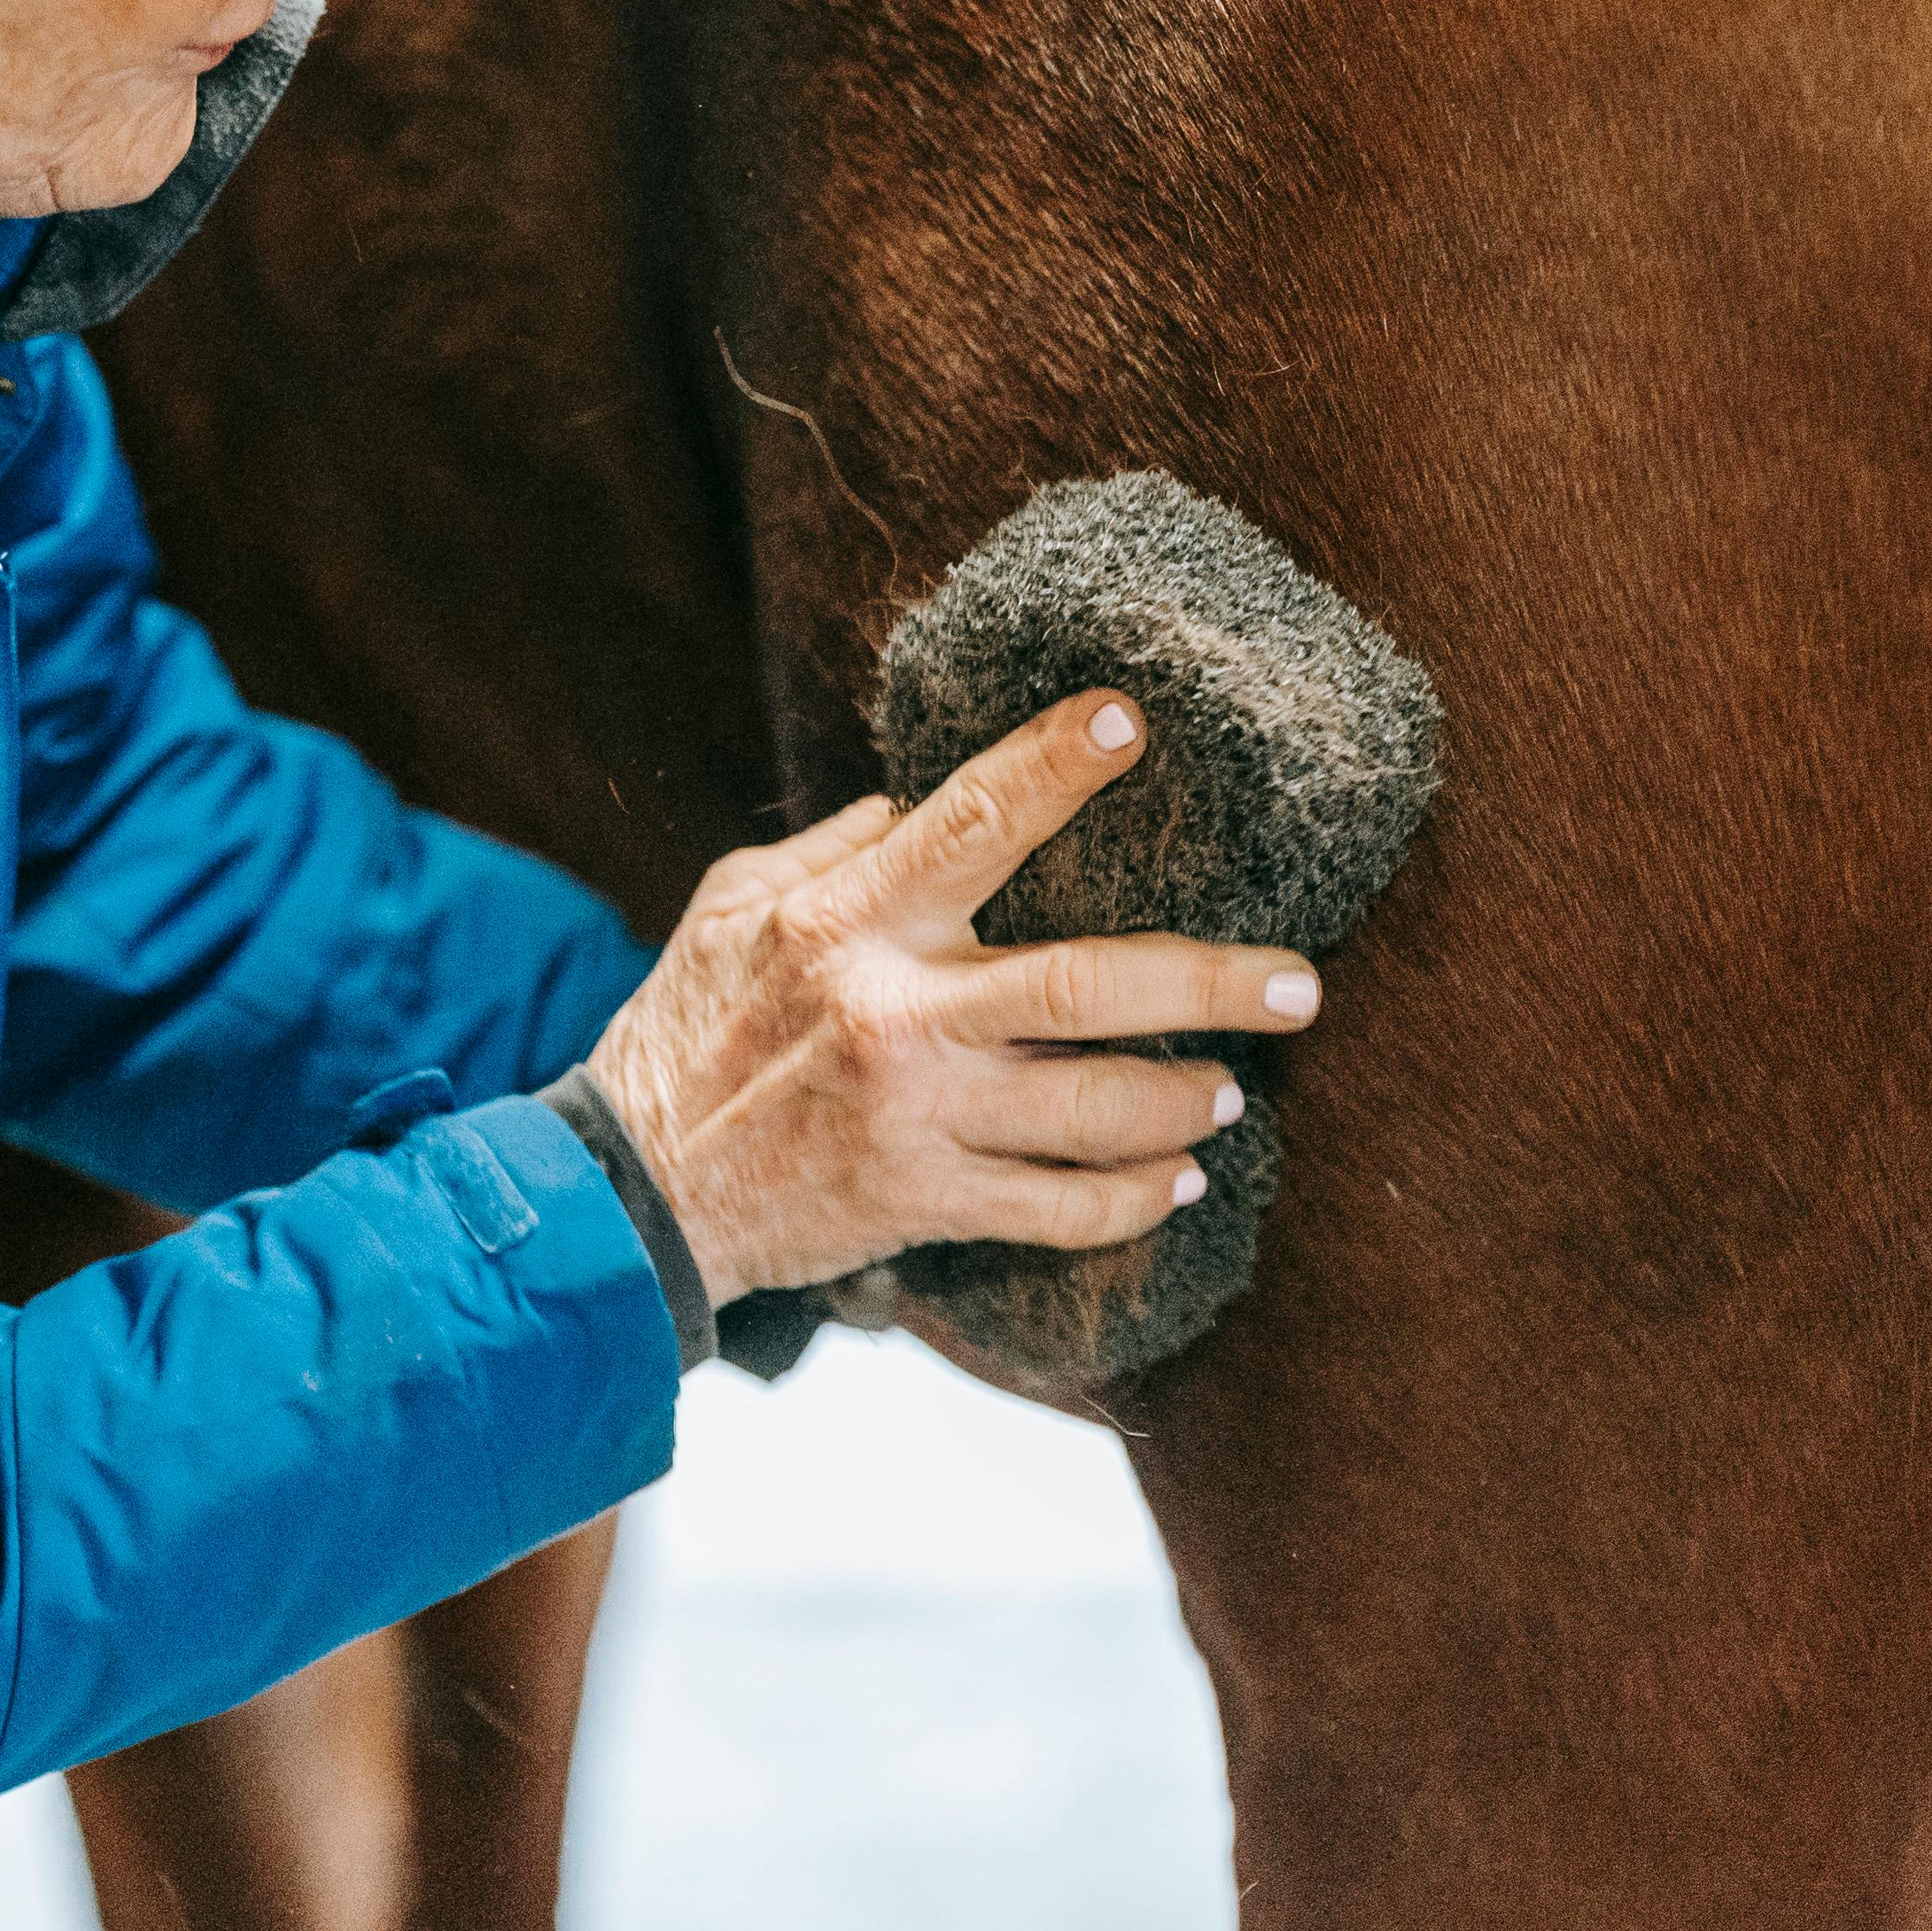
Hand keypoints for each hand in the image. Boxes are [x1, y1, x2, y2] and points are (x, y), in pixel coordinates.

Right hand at [580, 690, 1327, 1307]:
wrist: (631, 1195)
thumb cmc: (684, 1033)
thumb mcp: (730, 908)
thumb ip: (833, 850)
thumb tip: (918, 803)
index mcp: (846, 921)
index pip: (970, 821)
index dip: (1054, 767)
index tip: (1129, 721)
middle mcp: (894, 1014)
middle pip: (1082, 987)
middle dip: (1208, 982)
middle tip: (1299, 981)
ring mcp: (916, 1117)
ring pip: (1094, 1111)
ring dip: (1184, 1098)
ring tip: (1236, 1087)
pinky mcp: (922, 1204)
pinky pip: (1059, 1209)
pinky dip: (1134, 1198)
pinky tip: (1178, 1177)